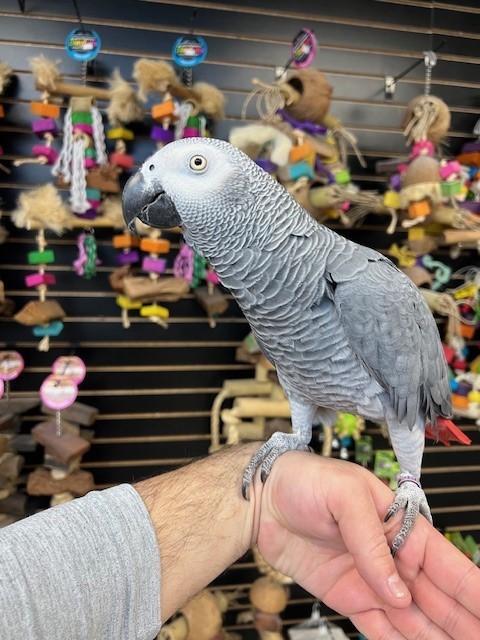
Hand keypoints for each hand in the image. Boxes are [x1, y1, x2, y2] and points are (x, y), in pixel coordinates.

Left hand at [256, 451, 479, 639]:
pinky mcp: (347, 596)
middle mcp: (392, 556)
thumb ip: (372, 544)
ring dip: (438, 637)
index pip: (448, 563)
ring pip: (415, 619)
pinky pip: (381, 627)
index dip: (473, 590)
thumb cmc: (305, 480)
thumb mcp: (346, 496)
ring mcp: (371, 580)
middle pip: (438, 598)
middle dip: (463, 623)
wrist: (260, 498)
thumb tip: (398, 592)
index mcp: (400, 525)